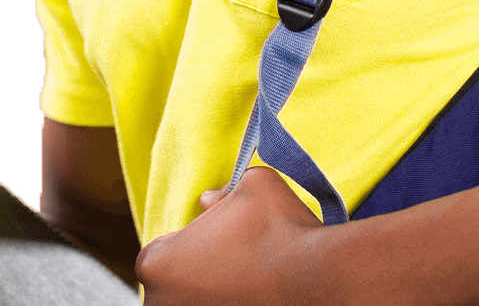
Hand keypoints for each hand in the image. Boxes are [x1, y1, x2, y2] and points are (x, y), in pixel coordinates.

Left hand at [135, 166, 327, 304]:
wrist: (322, 281)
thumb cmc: (280, 229)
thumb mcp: (252, 185)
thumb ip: (223, 191)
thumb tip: (207, 200)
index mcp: (155, 265)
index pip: (163, 251)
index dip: (193, 241)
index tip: (221, 239)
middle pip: (176, 286)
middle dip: (202, 274)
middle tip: (239, 261)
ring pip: (200, 303)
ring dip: (218, 296)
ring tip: (254, 282)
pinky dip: (237, 304)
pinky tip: (261, 296)